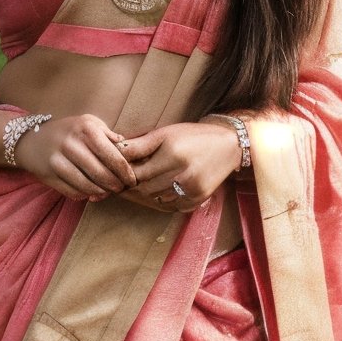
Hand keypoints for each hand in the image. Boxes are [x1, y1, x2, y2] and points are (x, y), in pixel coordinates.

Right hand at [13, 113, 137, 202]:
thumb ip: (108, 134)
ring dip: (102, 192)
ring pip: (88, 186)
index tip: (132, 180)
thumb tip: (127, 147)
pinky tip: (91, 192)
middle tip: (121, 188)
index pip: (112, 156)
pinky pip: (74, 192)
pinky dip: (86, 195)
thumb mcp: (88, 123)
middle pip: (102, 174)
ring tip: (108, 191)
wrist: (32, 140)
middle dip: (116, 185)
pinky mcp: (50, 176)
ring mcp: (58, 161)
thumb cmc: (68, 131)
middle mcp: (71, 144)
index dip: (126, 171)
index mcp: (85, 129)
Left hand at [118, 121, 241, 213]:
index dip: (124, 175)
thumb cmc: (192, 136)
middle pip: (145, 189)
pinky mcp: (198, 200)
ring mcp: (192, 191)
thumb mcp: (165, 133)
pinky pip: (170, 207)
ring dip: (144, 196)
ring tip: (135, 188)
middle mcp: (184, 175)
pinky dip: (160, 201)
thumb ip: (140, 145)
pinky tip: (154, 193)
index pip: (138, 173)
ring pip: (156, 200)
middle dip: (132, 187)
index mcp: (174, 155)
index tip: (114, 173)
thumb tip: (115, 151)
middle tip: (119, 184)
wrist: (227, 145)